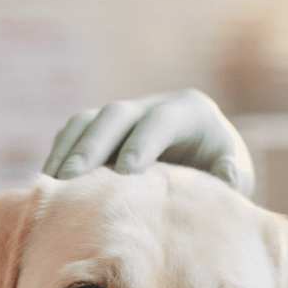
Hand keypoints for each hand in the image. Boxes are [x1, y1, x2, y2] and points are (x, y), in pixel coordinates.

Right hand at [42, 89, 254, 195]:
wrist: (209, 166)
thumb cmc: (223, 176)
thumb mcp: (238, 177)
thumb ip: (232, 177)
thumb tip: (226, 173)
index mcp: (192, 111)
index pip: (161, 121)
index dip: (142, 143)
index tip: (125, 172)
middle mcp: (156, 104)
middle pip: (117, 115)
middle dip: (93, 144)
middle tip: (72, 177)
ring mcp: (128, 114)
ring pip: (90, 119)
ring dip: (69, 148)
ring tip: (52, 182)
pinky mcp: (107, 129)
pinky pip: (77, 133)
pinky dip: (62, 153)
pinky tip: (49, 183)